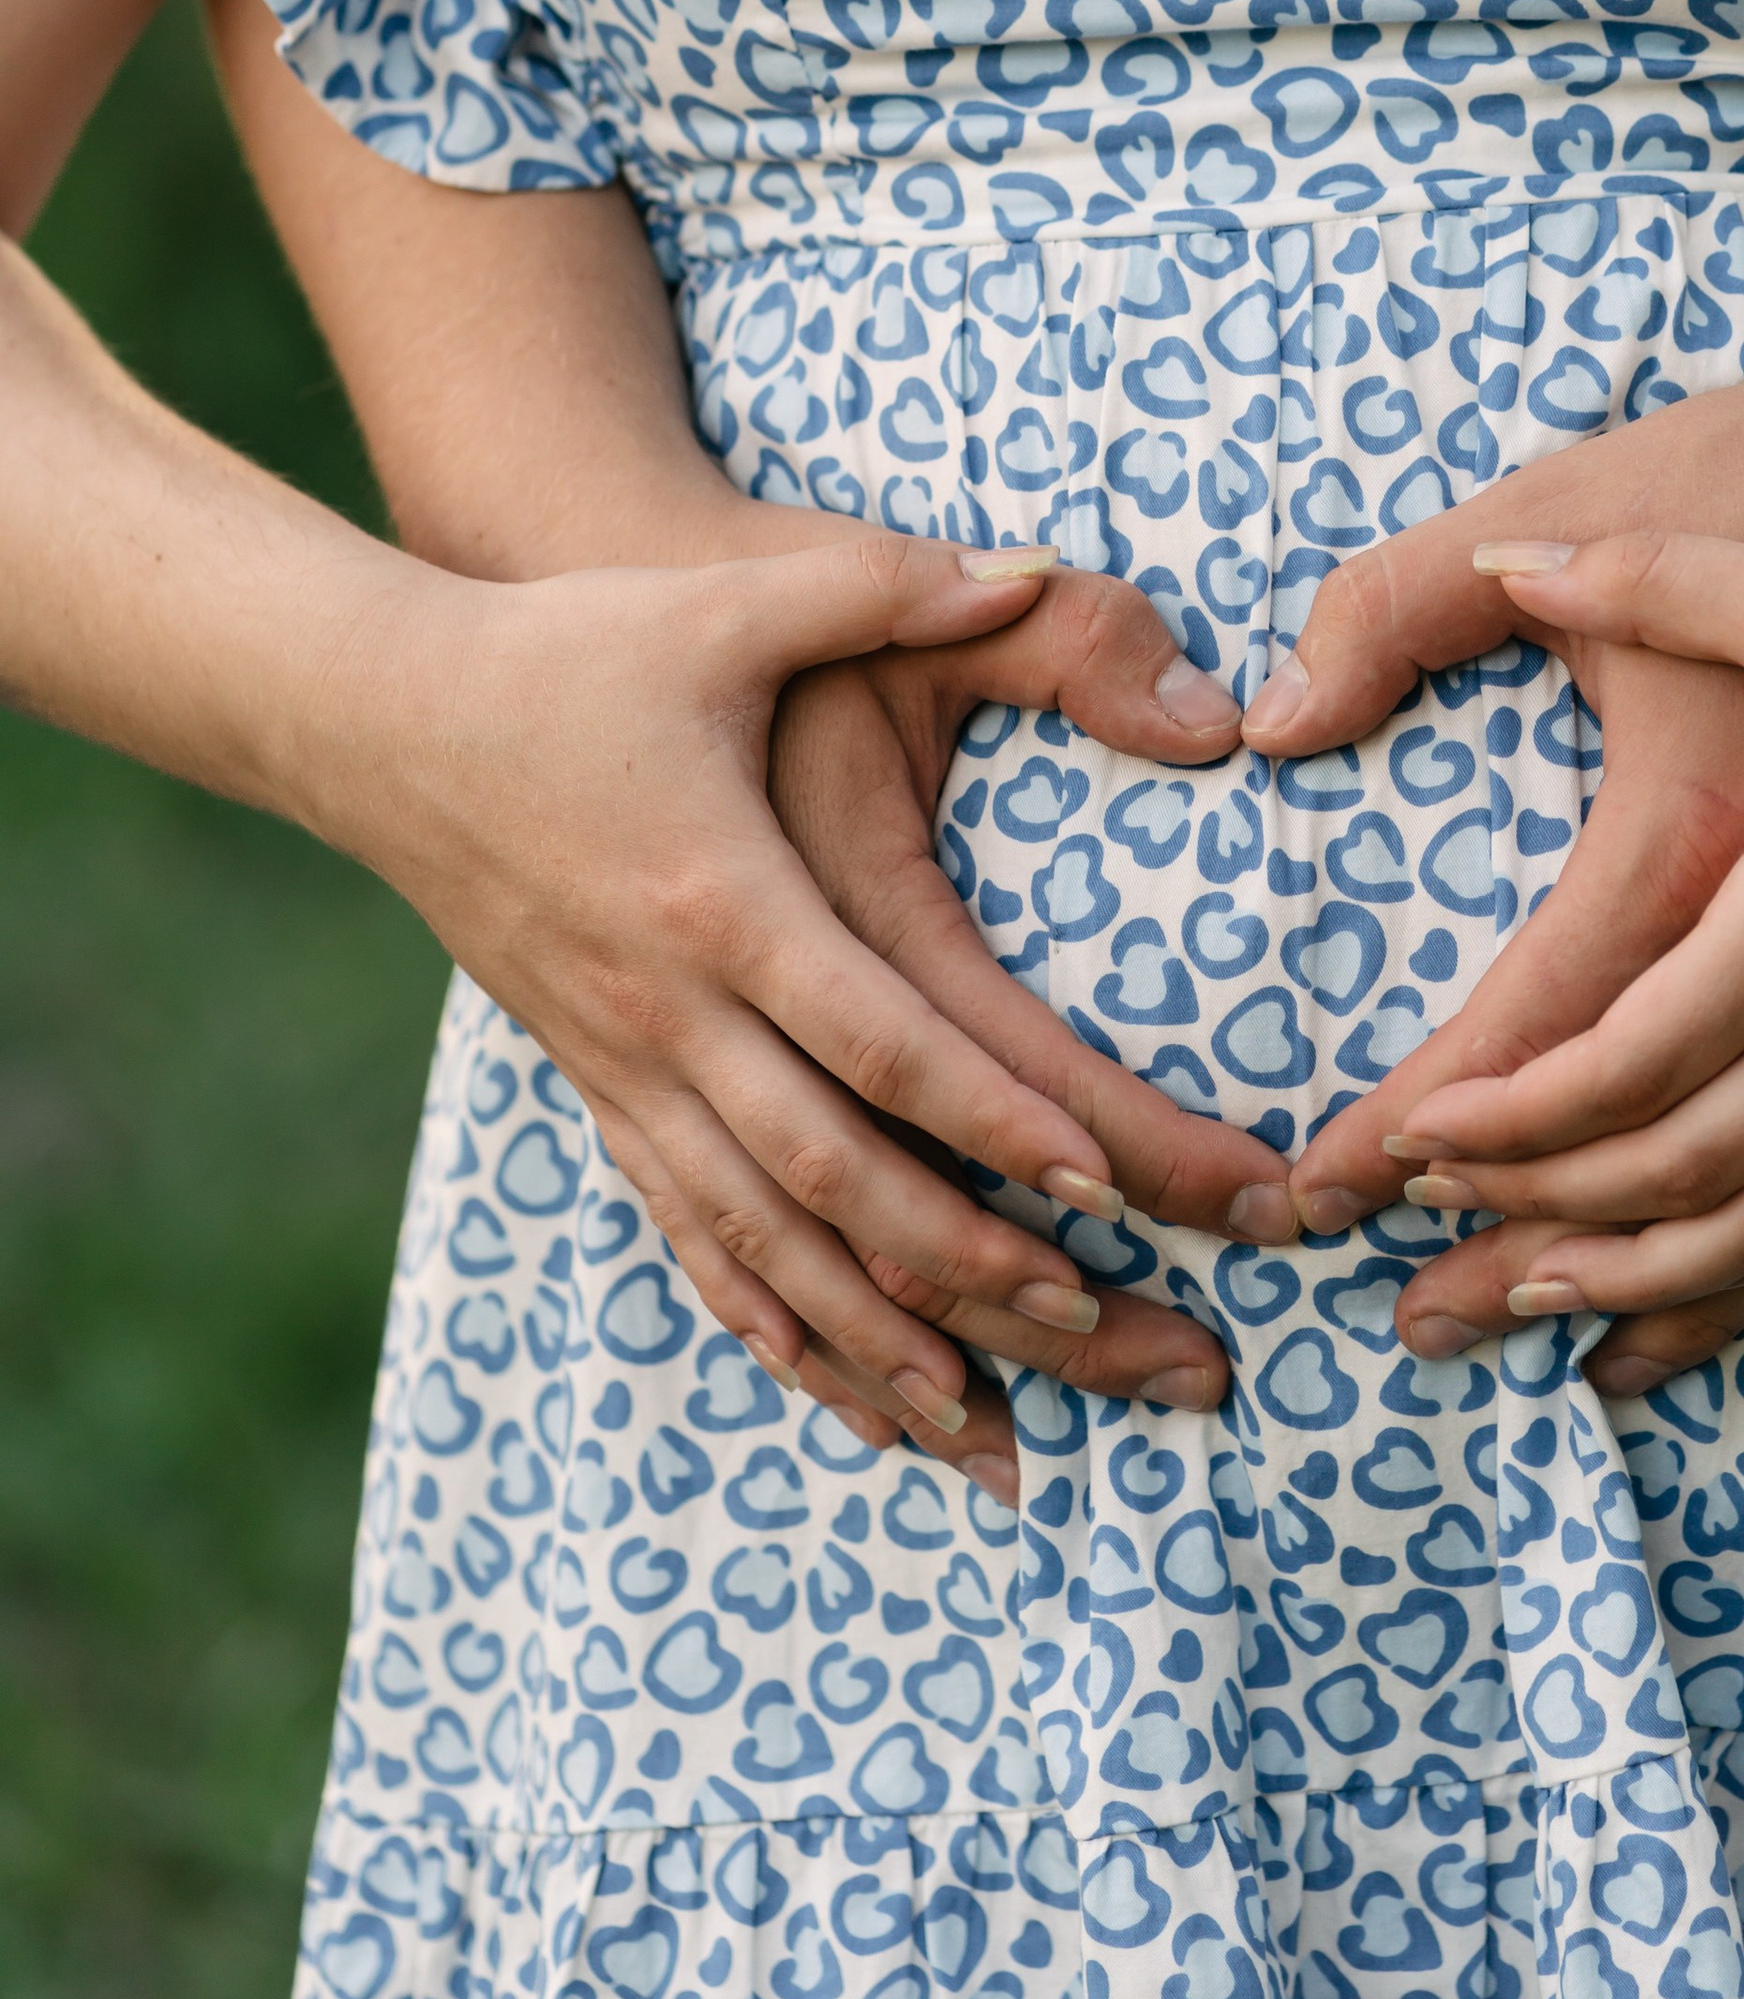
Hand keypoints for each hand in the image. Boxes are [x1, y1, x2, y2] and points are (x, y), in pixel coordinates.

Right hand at [320, 535, 1264, 1502]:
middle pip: (832, 1175)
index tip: (1098, 1181)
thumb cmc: (571, 650)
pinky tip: (861, 1403)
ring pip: (763, 1241)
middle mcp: (670, 1009)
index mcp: (721, 894)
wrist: (381, 717)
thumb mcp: (732, 600)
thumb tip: (1035, 568)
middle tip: (1107, 1327)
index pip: (874, 1034)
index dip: (984, 1113)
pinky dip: (780, 1331)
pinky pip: (692, 1238)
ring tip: (1004, 1431)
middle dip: (971, 1265)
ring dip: (883, 1341)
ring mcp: (625, 1067)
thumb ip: (890, 582)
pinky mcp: (599, 1092)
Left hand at [1372, 530, 1743, 1328]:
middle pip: (1679, 1174)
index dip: (1508, 1122)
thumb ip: (1647, 577)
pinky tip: (1743, 1305)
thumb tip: (1504, 551)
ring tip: (1541, 1302)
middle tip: (1434, 1229)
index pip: (1623, 1066)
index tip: (1411, 1140)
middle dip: (1541, 1216)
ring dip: (1647, 1280)